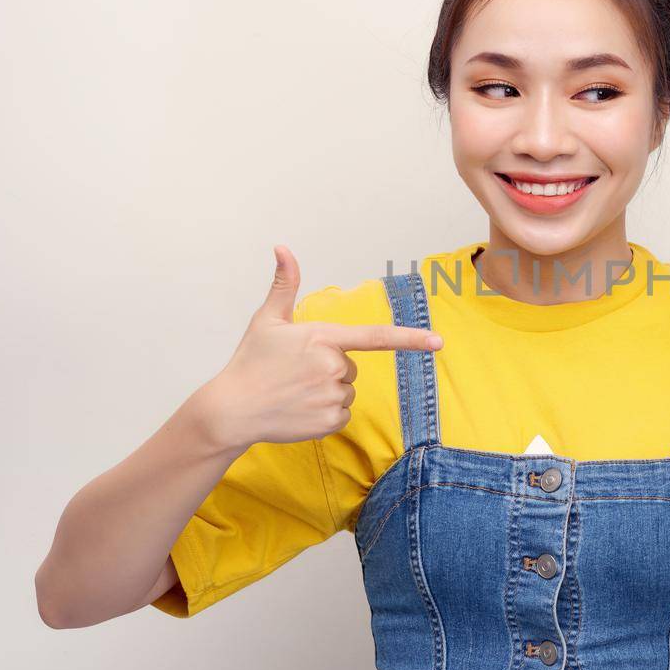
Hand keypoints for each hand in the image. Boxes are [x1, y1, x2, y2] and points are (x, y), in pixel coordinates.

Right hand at [197, 245, 442, 452]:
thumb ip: (284, 284)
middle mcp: (332, 366)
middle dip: (329, 369)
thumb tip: (282, 247)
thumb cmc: (250, 361)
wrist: (231, 410)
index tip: (438, 342)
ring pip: (346, 391)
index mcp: (323, 337)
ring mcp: (332, 396)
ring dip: (327, 392)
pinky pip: (341, 414)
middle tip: (296, 373)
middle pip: (351, 367)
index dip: (410, 338)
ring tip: (295, 392)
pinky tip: (299, 410)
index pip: (375, 336)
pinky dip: (324, 414)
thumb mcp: (267, 320)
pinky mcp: (329, 422)